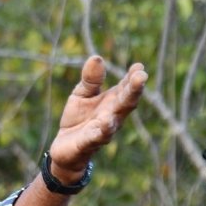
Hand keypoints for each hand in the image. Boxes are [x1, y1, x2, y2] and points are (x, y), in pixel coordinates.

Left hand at [48, 55, 147, 180]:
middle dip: (133, 90)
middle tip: (141, 76)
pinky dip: (100, 132)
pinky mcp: (87, 143)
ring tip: (125, 99)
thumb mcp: (82, 94)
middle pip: (125, 103)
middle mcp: (112, 117)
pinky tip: (104, 124)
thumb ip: (90, 80)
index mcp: (112, 102)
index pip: (126, 88)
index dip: (133, 78)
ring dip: (119, 110)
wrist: (64, 147)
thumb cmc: (78, 119)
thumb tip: (96, 57)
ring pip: (113, 122)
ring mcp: (101, 131)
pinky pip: (95, 137)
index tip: (139, 66)